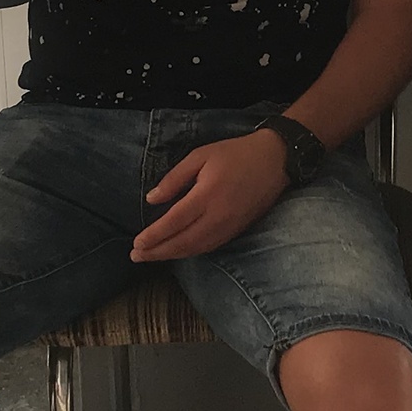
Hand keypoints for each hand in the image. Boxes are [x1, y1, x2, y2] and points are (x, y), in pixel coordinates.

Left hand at [132, 130, 290, 262]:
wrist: (275, 160)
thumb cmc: (235, 153)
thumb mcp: (200, 155)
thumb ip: (174, 178)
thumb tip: (152, 200)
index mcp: (207, 195)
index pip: (174, 222)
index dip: (153, 236)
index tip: (136, 243)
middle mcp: (218, 216)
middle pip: (183, 242)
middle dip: (157, 252)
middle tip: (136, 256)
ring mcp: (230, 226)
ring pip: (196, 249)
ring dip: (171, 255)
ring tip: (151, 256)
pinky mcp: (237, 230)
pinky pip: (209, 247)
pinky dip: (190, 252)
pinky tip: (177, 251)